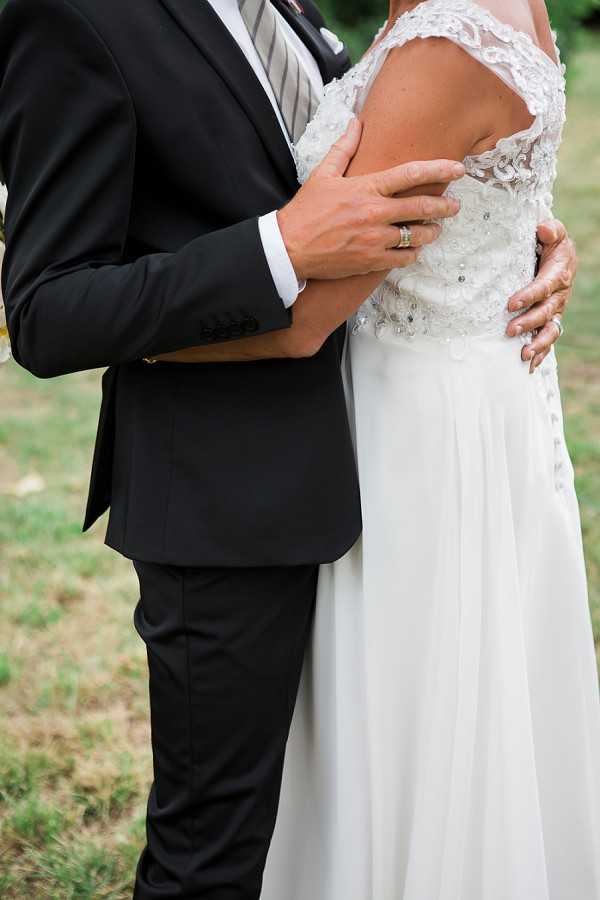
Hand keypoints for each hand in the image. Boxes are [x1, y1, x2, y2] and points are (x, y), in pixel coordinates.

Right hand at [278, 118, 464, 280]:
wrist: (289, 249)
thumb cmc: (305, 211)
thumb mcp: (322, 174)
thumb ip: (344, 148)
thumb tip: (357, 123)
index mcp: (366, 188)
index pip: (411, 174)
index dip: (439, 169)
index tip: (458, 169)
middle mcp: (375, 214)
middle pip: (421, 207)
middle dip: (444, 206)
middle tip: (455, 205)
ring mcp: (375, 240)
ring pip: (417, 236)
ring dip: (431, 232)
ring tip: (436, 229)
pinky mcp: (370, 261)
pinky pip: (402, 258)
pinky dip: (412, 254)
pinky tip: (414, 250)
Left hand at [506, 219, 576, 371]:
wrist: (557, 254)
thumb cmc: (550, 242)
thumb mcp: (553, 232)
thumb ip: (550, 230)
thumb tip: (543, 228)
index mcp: (559, 274)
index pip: (543, 287)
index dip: (528, 296)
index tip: (510, 304)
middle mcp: (560, 295)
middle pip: (546, 312)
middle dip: (528, 323)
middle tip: (509, 331)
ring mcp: (556, 310)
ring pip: (550, 330)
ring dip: (537, 344)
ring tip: (522, 355)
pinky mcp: (550, 320)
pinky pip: (548, 339)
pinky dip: (540, 354)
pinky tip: (529, 367)